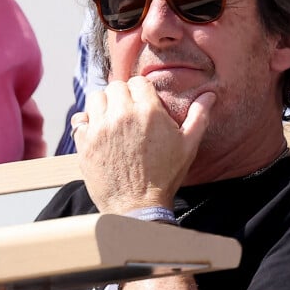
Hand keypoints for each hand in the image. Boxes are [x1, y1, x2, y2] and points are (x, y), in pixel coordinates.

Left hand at [71, 77, 215, 213]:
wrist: (138, 207)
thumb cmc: (165, 177)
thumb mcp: (188, 146)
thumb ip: (199, 117)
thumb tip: (209, 96)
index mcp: (148, 111)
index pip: (138, 82)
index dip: (141, 92)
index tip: (142, 104)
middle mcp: (122, 115)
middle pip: (116, 87)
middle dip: (122, 97)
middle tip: (128, 114)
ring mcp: (100, 128)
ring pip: (96, 98)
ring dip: (103, 106)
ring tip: (111, 121)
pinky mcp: (85, 142)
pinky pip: (79, 119)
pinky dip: (86, 122)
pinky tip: (97, 132)